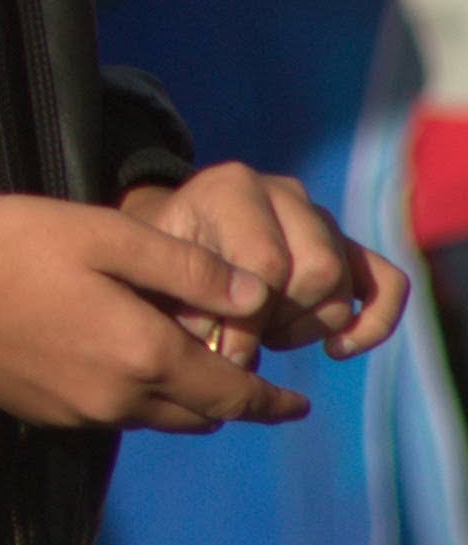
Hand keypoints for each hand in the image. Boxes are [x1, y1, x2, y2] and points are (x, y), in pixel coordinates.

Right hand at [0, 194, 305, 431]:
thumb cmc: (10, 241)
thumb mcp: (103, 233)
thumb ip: (185, 269)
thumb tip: (254, 298)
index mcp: (143, 354)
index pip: (231, 394)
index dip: (271, 400)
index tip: (299, 402)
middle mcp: (118, 398)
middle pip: (198, 417)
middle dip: (230, 400)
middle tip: (240, 368)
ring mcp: (77, 412)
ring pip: (155, 419)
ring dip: (181, 399)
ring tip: (180, 359)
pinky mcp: (43, 412)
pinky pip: (111, 414)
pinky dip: (133, 396)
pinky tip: (112, 355)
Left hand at [118, 163, 410, 364]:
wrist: (172, 242)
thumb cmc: (157, 263)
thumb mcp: (156, 276)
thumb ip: (188, 307)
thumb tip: (235, 357)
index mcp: (231, 187)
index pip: (268, 261)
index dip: (249, 319)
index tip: (221, 349)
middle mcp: (284, 193)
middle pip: (320, 273)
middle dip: (282, 321)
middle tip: (243, 335)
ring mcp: (321, 218)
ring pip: (345, 289)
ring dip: (308, 329)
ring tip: (264, 333)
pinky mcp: (348, 247)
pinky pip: (387, 284)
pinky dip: (373, 324)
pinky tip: (335, 351)